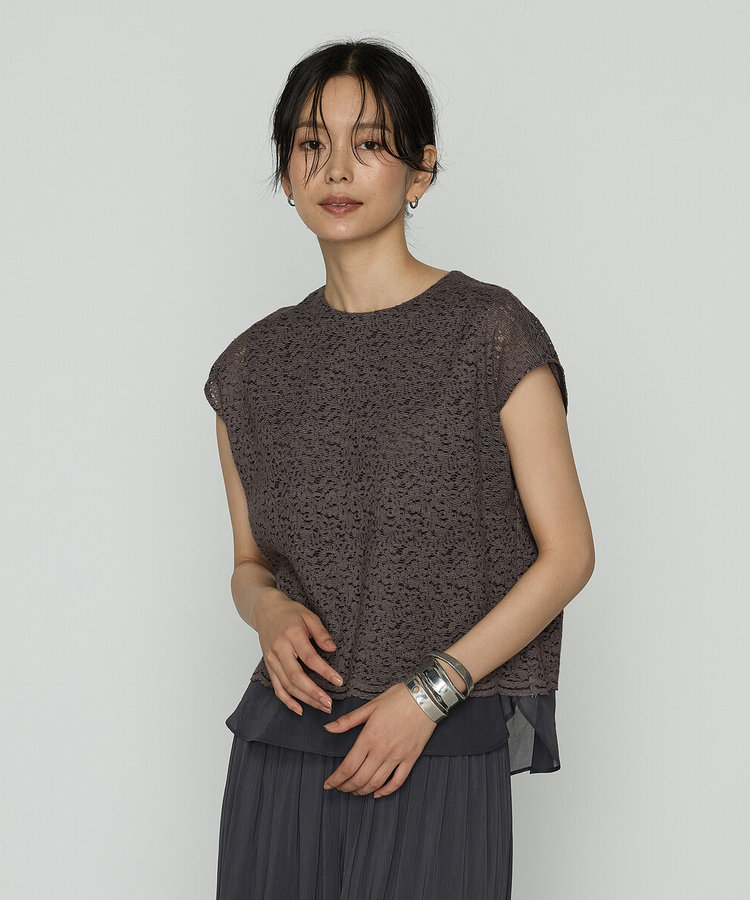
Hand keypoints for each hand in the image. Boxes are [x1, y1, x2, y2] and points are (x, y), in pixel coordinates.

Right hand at [253, 589, 343, 715]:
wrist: (266, 610)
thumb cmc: (290, 613)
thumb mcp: (309, 616)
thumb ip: (321, 633)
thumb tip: (332, 649)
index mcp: (292, 635)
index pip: (309, 657)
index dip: (325, 671)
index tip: (339, 681)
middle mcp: (279, 649)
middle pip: (295, 676)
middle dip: (313, 692)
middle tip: (329, 703)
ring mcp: (272, 659)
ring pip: (287, 685)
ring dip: (304, 699)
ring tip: (322, 706)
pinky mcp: (269, 666)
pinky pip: (276, 687)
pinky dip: (287, 700)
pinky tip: (299, 709)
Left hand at [321, 682, 437, 797]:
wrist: (426, 698)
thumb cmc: (398, 698)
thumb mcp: (370, 706)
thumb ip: (348, 720)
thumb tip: (327, 727)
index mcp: (369, 737)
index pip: (348, 766)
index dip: (336, 779)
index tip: (328, 784)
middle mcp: (382, 751)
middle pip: (360, 779)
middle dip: (346, 787)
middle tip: (339, 788)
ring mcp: (397, 757)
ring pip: (376, 783)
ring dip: (363, 791)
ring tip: (355, 791)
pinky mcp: (410, 759)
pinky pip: (397, 782)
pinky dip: (386, 791)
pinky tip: (378, 793)